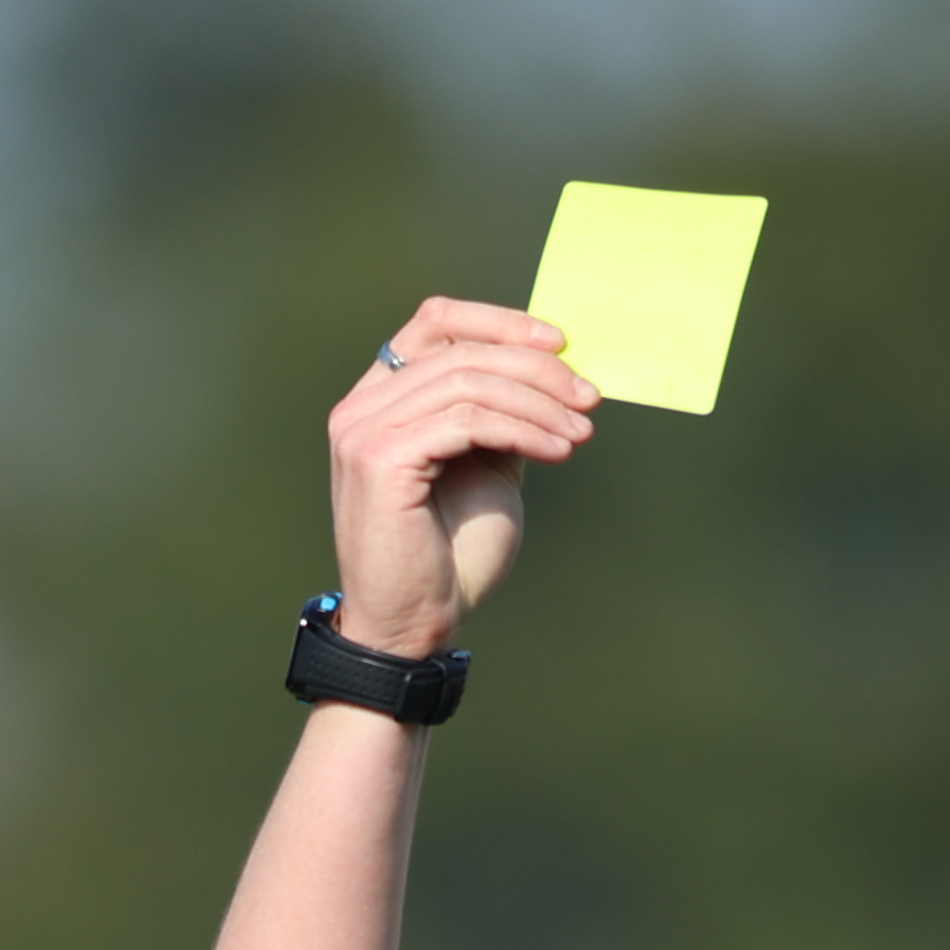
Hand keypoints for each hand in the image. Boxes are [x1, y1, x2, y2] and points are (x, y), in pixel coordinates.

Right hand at [328, 301, 596, 657]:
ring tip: (580, 434)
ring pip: (470, 382)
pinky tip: (557, 451)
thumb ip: (502, 413)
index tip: (561, 344)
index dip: (502, 323)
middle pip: (462, 351)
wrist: (415, 626)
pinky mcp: (379, 459)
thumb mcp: (485, 466)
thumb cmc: (449, 557)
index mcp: (379, 399)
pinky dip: (522, 429)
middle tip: (589, 398)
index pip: (437, 322)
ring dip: (539, 404)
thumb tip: (555, 367)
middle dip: (537, 369)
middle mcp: (361, 407)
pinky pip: (467, 420)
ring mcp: (363, 431)